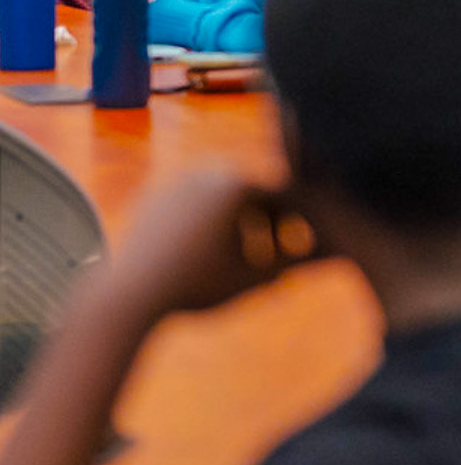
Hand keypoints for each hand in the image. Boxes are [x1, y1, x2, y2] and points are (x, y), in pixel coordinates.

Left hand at [108, 168, 319, 320]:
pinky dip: (206, 222)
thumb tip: (326, 256)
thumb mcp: (252, 279)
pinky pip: (193, 203)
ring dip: (236, 222)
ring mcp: (181, 180)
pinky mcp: (158, 193)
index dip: (294, 226)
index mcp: (238, 184)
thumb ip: (290, 263)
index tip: (297, 252)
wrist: (129, 292)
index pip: (282, 197)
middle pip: (252, 193)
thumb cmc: (196, 286)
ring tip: (237, 257)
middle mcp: (210, 171)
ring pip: (221, 196)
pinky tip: (204, 254)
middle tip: (271, 255)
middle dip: (266, 223)